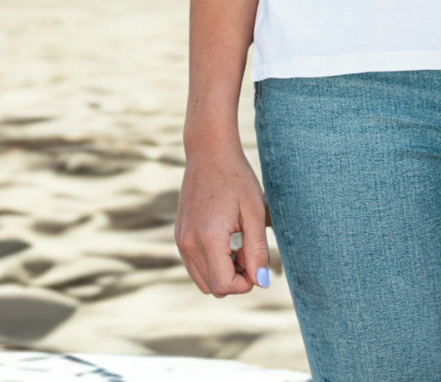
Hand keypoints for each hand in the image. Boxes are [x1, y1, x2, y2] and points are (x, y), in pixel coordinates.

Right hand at [175, 145, 271, 294]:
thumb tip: (261, 282)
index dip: (246, 282)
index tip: (257, 259)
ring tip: (239, 244)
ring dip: (223, 272)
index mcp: (207, 237)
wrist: (208, 152)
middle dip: (235, 278)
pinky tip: (227, 240)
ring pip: (203, 280)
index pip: (224, 285)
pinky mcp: (179, 236)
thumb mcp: (254, 211)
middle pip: (213, 288)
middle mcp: (188, 243)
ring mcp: (181, 241)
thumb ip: (257, 249)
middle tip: (249, 249)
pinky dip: (212, 262)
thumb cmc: (236, 177)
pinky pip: (195, 266)